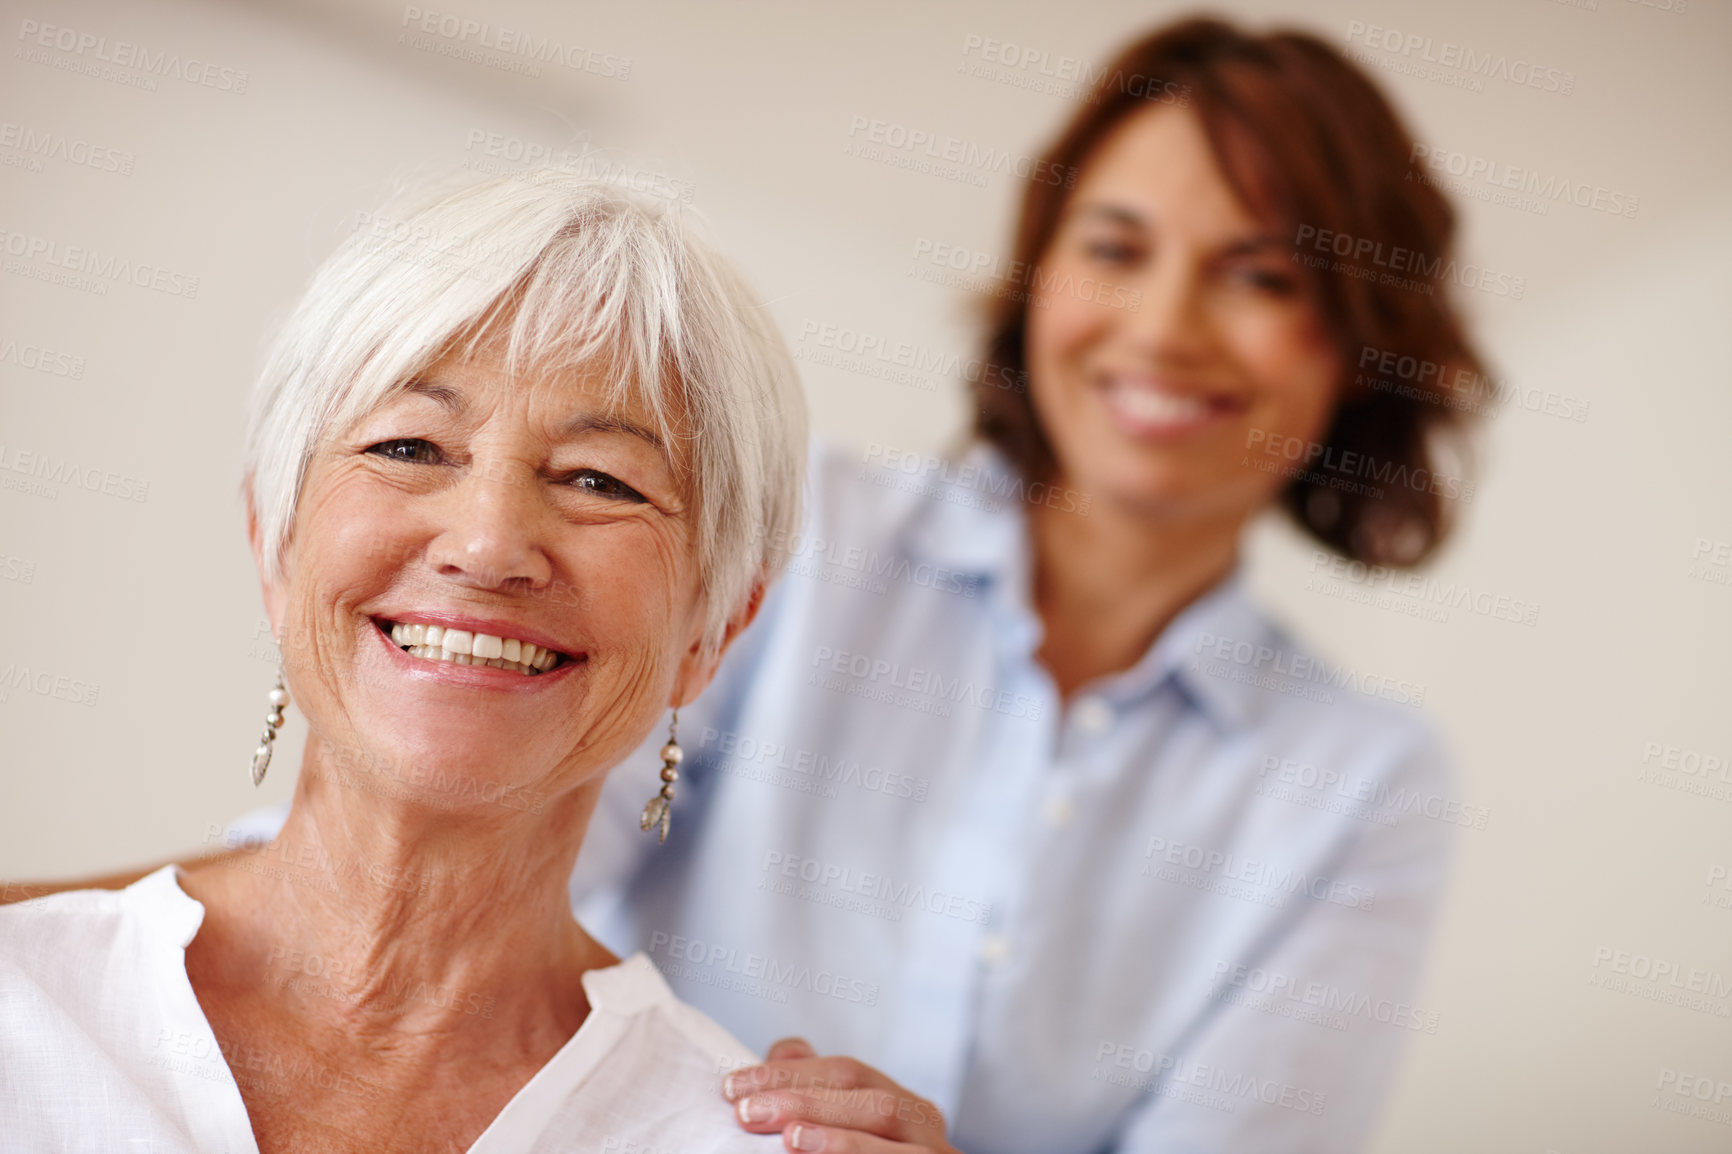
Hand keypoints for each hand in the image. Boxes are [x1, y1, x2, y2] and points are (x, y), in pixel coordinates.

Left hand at [722, 1037, 960, 1153]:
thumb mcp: (837, 1133)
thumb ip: (817, 1095)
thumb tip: (785, 1048)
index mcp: (904, 1107)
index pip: (848, 1072)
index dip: (789, 1073)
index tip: (732, 1087)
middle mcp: (927, 1130)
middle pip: (871, 1099)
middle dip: (805, 1100)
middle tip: (746, 1112)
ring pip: (890, 1125)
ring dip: (838, 1134)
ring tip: (789, 1140)